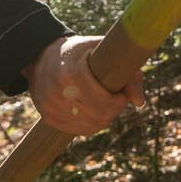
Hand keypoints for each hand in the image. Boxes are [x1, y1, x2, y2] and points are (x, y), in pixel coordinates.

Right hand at [24, 35, 144, 136]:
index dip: (119, 101)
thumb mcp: (102, 51)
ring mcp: (50, 106)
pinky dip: (90, 123)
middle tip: (116, 99)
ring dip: (103, 118)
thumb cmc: (79, 53)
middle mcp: (57, 91)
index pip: (103, 100)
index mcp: (70, 72)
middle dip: (113, 110)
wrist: (40, 57)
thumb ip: (127, 72)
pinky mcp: (47, 117)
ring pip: (90, 125)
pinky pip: (78, 130)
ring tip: (104, 103)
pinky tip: (92, 111)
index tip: (122, 93)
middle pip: (98, 115)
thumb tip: (140, 102)